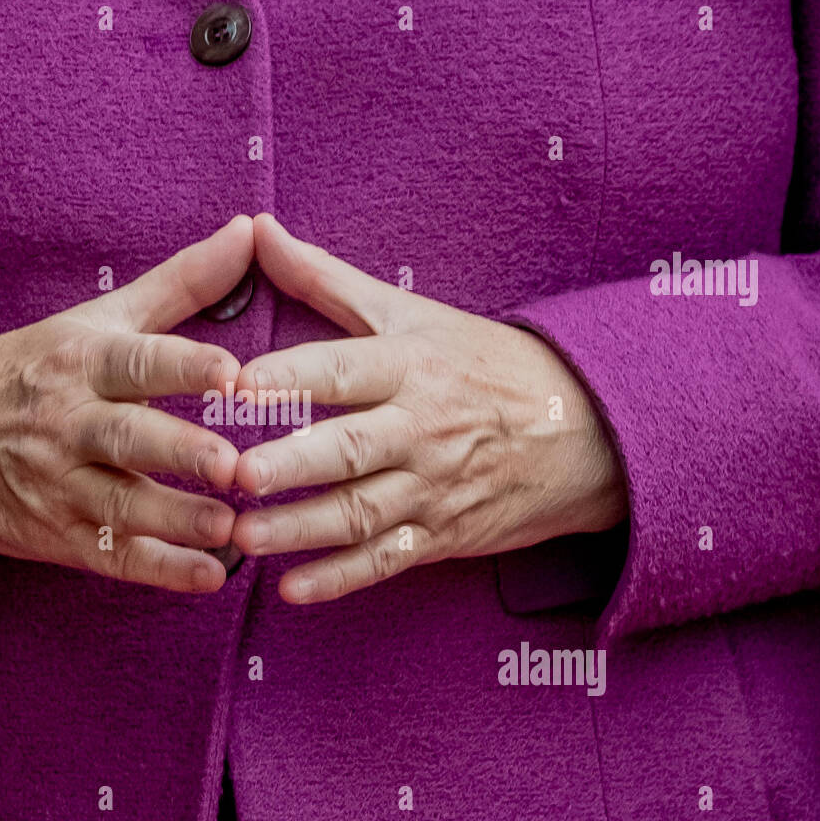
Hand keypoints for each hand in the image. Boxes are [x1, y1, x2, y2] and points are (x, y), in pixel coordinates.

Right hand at [0, 216, 253, 592]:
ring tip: (232, 529)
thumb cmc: (27, 370)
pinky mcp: (57, 536)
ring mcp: (59, 484)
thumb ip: (180, 283)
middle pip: (128, 437)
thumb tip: (249, 229)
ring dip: (178, 520)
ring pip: (122, 505)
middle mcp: (69, 423)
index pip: (136, 361)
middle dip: (181, 452)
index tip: (234, 373)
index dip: (184, 365)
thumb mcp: (93, 319)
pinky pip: (112, 556)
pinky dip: (160, 570)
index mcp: (81, 362)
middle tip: (235, 464)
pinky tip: (208, 578)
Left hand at [230, 214, 628, 603]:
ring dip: (300, 529)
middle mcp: (418, 427)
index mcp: (408, 366)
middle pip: (348, 449)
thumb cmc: (479, 362)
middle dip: (291, 464)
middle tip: (235, 475)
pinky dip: (340, 579)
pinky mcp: (440, 534)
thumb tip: (258, 229)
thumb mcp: (409, 312)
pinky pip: (386, 560)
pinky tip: (293, 591)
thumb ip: (324, 278)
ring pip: (359, 513)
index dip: (289, 375)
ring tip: (242, 537)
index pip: (342, 369)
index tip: (236, 383)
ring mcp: (431, 486)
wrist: (584, 428)